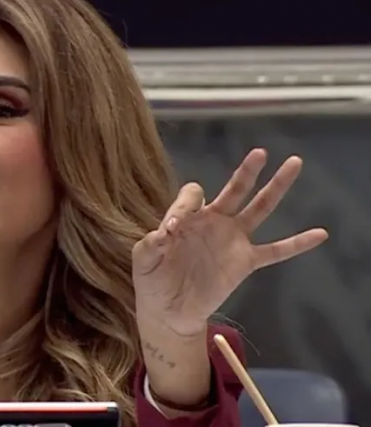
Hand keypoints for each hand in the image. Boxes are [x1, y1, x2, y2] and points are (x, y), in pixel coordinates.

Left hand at [132, 148, 327, 336]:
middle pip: (235, 189)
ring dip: (276, 187)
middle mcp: (213, 221)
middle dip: (247, 171)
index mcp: (187, 216)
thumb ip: (152, 241)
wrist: (167, 310)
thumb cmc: (151, 279)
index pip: (192, 195)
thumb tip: (168, 229)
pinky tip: (320, 233)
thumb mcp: (143, 258)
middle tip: (260, 152)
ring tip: (294, 163)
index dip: (185, 206)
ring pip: (259, 209)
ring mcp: (232, 240)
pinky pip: (275, 251)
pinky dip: (297, 243)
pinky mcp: (244, 262)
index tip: (173, 229)